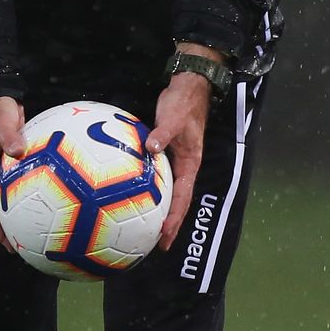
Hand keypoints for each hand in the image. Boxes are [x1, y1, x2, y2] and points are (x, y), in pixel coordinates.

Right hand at [0, 96, 25, 248]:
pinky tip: (50, 200)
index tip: (1, 239)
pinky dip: (33, 192)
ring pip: (11, 195)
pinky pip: (25, 180)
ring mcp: (5, 165)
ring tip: (34, 231)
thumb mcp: (1, 120)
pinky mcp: (18, 159)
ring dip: (20, 213)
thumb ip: (9, 135)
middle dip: (6, 226)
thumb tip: (18, 151)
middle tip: (18, 246)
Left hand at [146, 71, 211, 251]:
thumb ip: (162, 135)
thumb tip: (150, 148)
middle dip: (170, 223)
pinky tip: (139, 193)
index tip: (165, 236)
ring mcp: (176, 159)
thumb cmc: (183, 104)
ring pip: (169, 190)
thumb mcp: (173, 119)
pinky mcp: (166, 150)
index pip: (182, 198)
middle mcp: (185, 165)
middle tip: (159, 244)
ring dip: (162, 209)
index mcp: (190, 163)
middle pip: (178, 200)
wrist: (188, 86)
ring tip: (149, 228)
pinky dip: (152, 188)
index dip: (174, 218)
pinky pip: (159, 175)